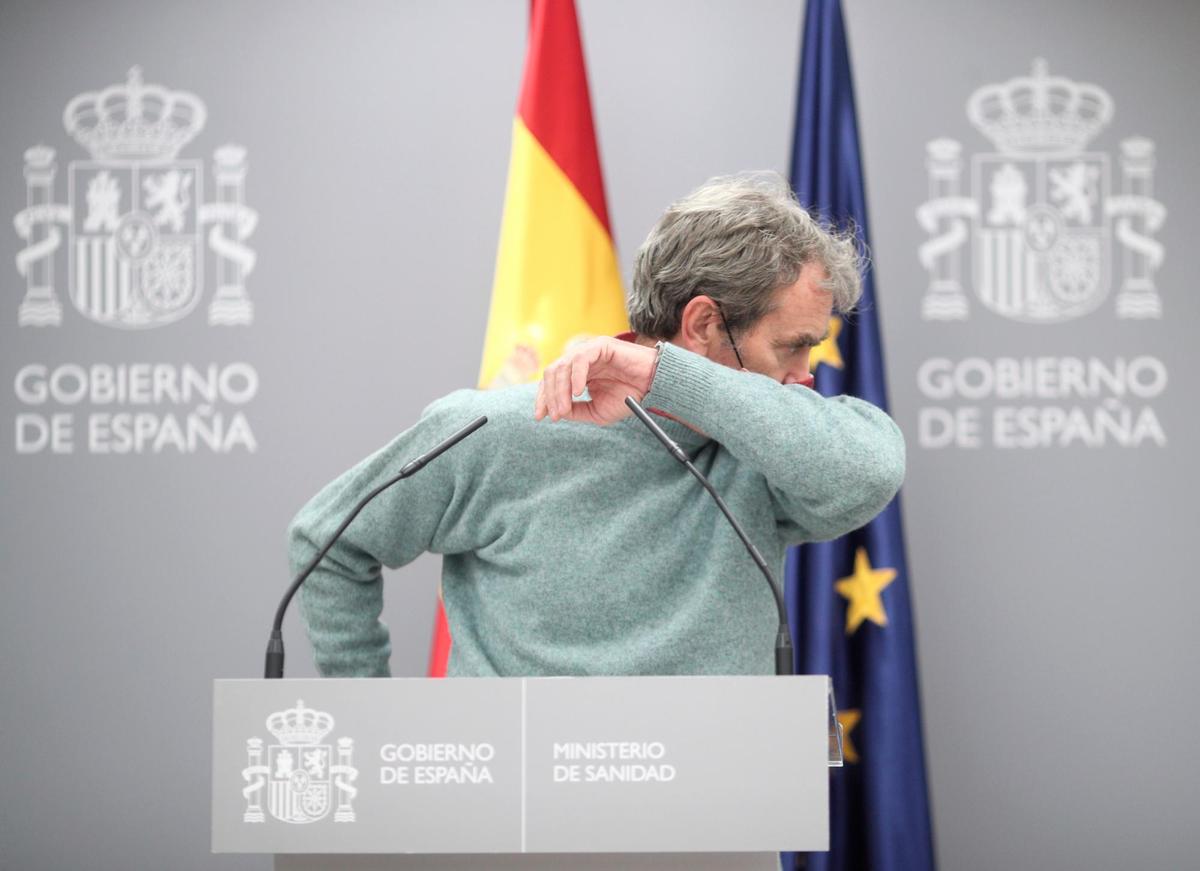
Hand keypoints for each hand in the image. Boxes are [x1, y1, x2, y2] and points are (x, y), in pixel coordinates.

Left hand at [534, 337, 657, 425]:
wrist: (653, 387)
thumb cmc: (628, 397)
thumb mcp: (596, 411)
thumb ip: (576, 411)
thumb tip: (556, 412)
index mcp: (577, 374)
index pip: (551, 383)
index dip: (544, 399)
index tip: (541, 417)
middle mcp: (579, 360)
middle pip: (552, 373)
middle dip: (549, 396)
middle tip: (554, 416)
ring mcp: (588, 351)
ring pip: (562, 366)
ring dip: (560, 390)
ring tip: (564, 408)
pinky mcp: (600, 345)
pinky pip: (580, 359)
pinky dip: (576, 376)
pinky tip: (578, 392)